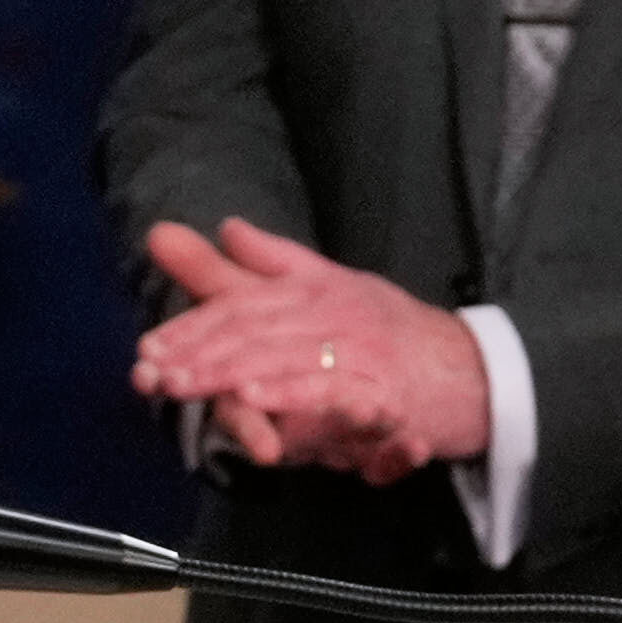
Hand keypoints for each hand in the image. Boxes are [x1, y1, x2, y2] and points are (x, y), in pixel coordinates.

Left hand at [126, 216, 496, 474]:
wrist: (472, 372)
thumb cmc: (394, 334)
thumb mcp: (330, 288)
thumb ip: (272, 263)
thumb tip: (224, 225)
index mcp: (313, 287)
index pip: (240, 304)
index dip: (192, 326)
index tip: (149, 349)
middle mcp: (330, 310)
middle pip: (252, 328)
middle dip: (196, 351)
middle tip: (150, 373)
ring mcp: (357, 348)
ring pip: (280, 355)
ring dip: (226, 371)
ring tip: (182, 383)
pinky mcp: (382, 389)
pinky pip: (329, 388)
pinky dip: (289, 391)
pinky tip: (252, 396)